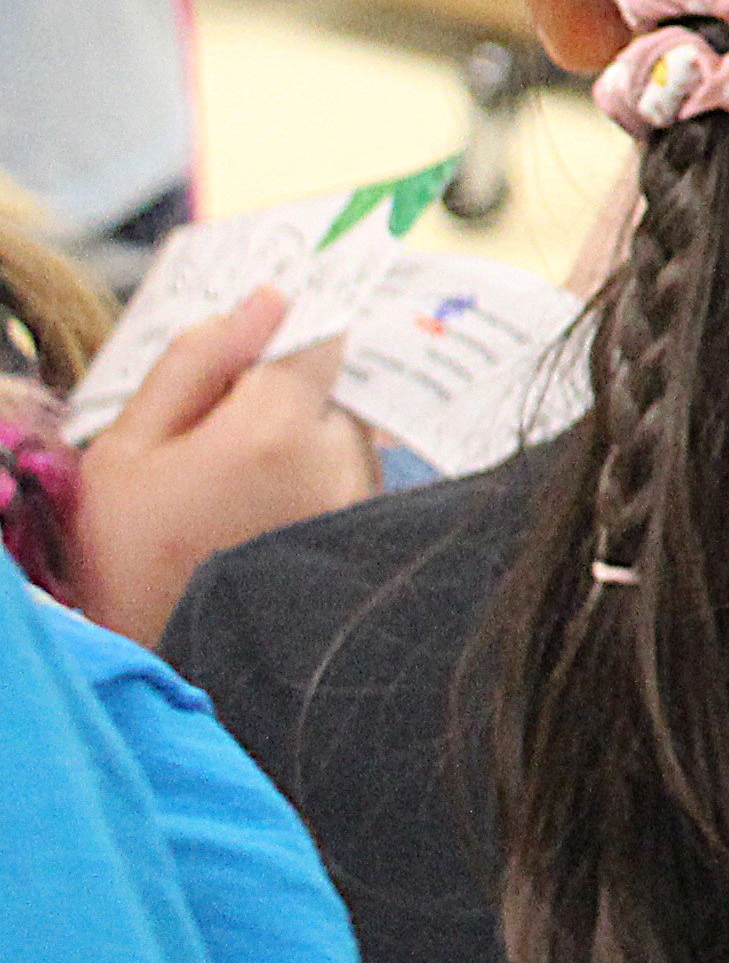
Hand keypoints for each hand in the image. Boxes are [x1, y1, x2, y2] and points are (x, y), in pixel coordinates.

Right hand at [67, 286, 376, 644]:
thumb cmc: (130, 560)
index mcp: (275, 427)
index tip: (261, 340)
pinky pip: (346, 476)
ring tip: (231, 495)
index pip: (317, 335)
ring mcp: (359, 499)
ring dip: (297, 444)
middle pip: (328, 386)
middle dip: (279, 399)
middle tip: (213, 447)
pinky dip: (310, 483)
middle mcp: (337, 458)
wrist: (163, 662)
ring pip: (340, 431)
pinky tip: (258, 518)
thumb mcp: (127, 449)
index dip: (284, 335)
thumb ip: (196, 362)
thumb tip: (264, 300)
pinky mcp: (368, 532)